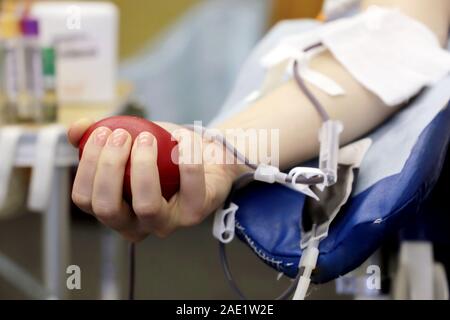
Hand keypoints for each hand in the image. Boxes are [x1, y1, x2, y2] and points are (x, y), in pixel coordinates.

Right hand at [68, 118, 242, 241]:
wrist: (206, 159)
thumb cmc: (163, 155)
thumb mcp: (129, 140)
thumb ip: (99, 136)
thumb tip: (76, 130)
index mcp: (114, 210)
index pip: (85, 199)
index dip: (87, 165)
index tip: (102, 133)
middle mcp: (136, 225)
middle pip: (108, 208)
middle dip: (110, 166)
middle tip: (122, 135)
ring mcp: (166, 223)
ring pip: (145, 206)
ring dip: (143, 165)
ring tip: (148, 137)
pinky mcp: (195, 213)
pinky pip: (189, 184)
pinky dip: (185, 153)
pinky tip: (183, 136)